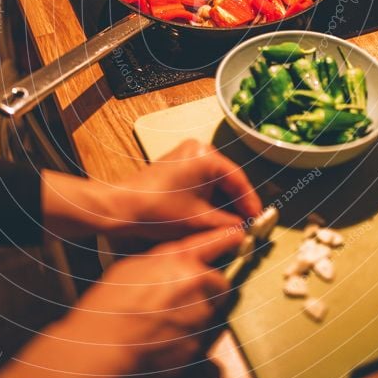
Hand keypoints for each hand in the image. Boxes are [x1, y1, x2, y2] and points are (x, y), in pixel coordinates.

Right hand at [0, 227, 243, 377]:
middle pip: (219, 283)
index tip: (237, 236)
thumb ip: (162, 260)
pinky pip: (198, 338)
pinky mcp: (196, 347)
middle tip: (181, 295)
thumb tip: (174, 261)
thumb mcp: (132, 266)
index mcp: (180, 261)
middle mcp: (196, 287)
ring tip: (163, 319)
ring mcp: (199, 319)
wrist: (102, 347)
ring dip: (195, 313)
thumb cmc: (108, 305)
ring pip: (210, 312)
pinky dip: (185, 337)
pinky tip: (160, 338)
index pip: (214, 243)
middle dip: (207, 288)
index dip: (227, 238)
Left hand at [114, 139, 262, 239]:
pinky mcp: (175, 164)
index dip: (250, 202)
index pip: (238, 179)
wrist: (121, 208)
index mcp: (206, 156)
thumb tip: (244, 229)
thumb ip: (227, 224)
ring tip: (230, 223)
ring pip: (213, 180)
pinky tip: (212, 214)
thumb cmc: (157, 210)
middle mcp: (197, 148)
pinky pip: (200, 179)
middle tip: (247, 223)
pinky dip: (208, 196)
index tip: (257, 220)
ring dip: (222, 201)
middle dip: (236, 202)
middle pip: (226, 178)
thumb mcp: (199, 221)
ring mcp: (185, 154)